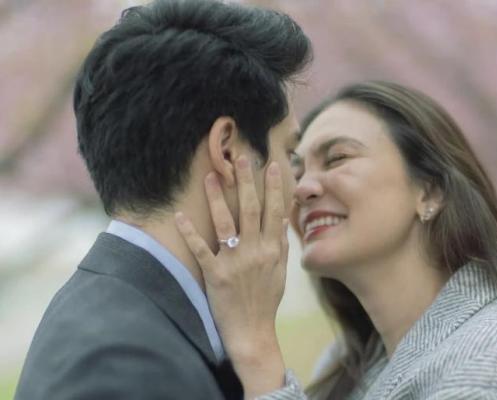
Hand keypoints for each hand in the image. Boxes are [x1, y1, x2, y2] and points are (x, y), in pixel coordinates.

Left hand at [175, 156, 287, 396]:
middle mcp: (256, 252)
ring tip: (210, 177)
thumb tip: (284, 220)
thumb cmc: (266, 302)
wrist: (253, 333)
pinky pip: (201, 249)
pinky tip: (179, 215)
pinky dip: (190, 232)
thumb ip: (282, 246)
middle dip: (246, 182)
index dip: (273, 187)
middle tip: (241, 158)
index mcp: (273, 251)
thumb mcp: (281, 274)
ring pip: (227, 223)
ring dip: (218, 198)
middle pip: (252, 210)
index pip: (274, 212)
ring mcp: (235, 262)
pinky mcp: (216, 274)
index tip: (271, 165)